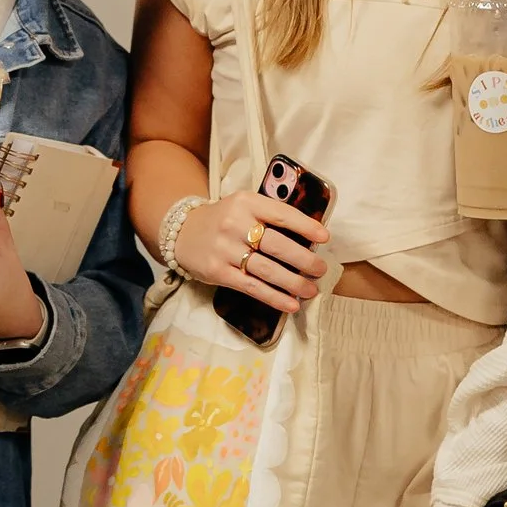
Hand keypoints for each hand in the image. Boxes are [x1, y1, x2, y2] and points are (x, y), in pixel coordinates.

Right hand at [172, 188, 330, 318]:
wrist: (182, 232)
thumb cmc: (223, 220)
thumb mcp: (243, 206)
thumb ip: (269, 215)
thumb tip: (308, 237)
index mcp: (246, 202)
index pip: (282, 214)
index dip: (306, 226)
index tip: (325, 238)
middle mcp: (235, 224)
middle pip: (277, 244)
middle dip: (304, 260)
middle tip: (321, 270)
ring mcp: (225, 249)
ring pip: (267, 269)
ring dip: (294, 282)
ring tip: (311, 290)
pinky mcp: (218, 272)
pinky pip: (252, 287)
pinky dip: (274, 297)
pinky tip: (291, 304)